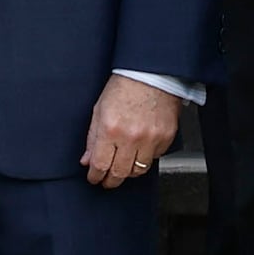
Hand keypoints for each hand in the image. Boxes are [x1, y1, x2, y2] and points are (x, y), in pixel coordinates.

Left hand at [80, 74, 181, 190]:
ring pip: (138, 171)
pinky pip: (154, 158)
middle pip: (119, 173)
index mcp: (110, 129)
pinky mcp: (165, 138)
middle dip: (110, 180)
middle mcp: (131, 137)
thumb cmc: (125, 86)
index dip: (95, 176)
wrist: (152, 74)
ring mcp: (150, 139)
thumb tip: (87, 160)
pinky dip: (146, 158)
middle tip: (107, 180)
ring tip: (123, 166)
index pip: (100, 165)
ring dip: (128, 171)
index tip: (94, 178)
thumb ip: (93, 138)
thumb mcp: (100, 109)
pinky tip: (140, 150)